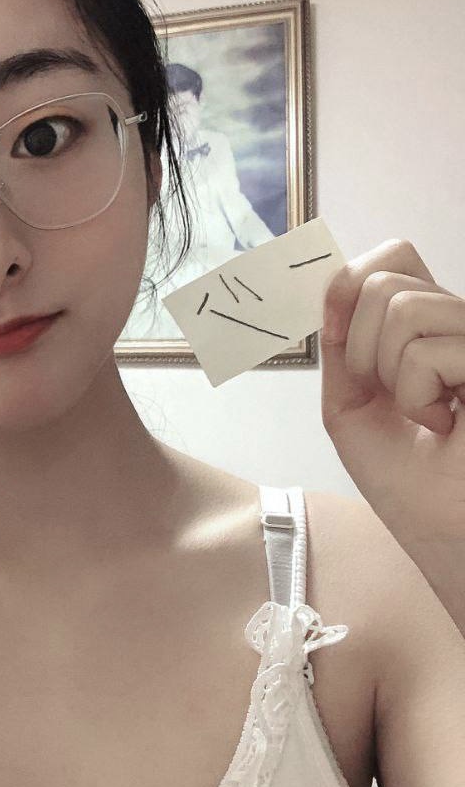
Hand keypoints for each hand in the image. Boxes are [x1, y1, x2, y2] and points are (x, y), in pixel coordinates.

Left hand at [320, 238, 464, 550]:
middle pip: (385, 278)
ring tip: (421, 412)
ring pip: (402, 307)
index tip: (337, 333)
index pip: (393, 256)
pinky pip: (425, 349)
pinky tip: (444, 424)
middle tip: (388, 395)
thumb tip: (333, 286)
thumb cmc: (405, 478)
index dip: (352, 281)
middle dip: (360, 346)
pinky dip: (416, 396)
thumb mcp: (350, 402)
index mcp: (428, 325)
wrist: (441, 530)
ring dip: (388, 373)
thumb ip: (341, 344)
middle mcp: (460, 323)